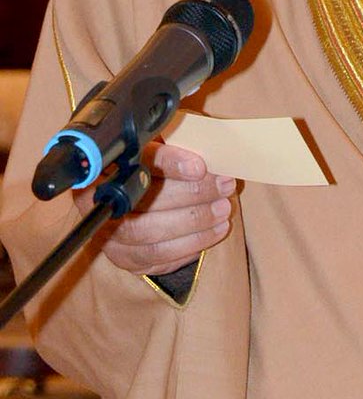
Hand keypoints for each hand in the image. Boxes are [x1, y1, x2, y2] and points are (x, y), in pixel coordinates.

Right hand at [72, 142, 236, 275]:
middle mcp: (103, 201)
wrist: (142, 195)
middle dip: (193, 195)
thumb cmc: (160, 164)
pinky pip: (157, 258)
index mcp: (111, 164)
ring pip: (151, 236)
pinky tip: (212, 232)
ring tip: (223, 211)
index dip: (171, 163)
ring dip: (195, 224)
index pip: (139, 161)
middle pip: (146, 203)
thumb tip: (214, 145)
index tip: (200, 167)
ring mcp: (110, 233)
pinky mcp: (125, 257)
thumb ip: (182, 140)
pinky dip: (189, 246)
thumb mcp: (167, 143)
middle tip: (224, 187)